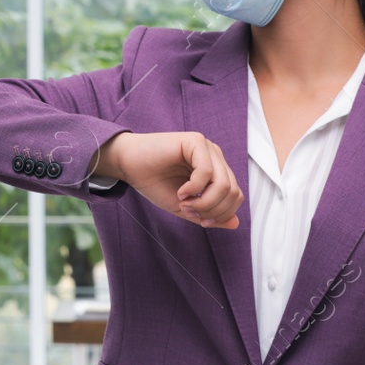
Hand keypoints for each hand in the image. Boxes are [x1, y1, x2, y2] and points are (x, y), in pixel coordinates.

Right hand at [92, 131, 242, 229]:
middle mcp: (215, 157)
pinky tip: (180, 191)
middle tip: (189, 211)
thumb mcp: (186, 207)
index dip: (221, 214)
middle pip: (233, 191)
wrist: (128, 165)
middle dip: (213, 210)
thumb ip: (210, 215)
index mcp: (216, 170)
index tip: (200, 221)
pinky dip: (194, 188)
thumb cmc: (154, 183)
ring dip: (204, 202)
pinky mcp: (195, 141)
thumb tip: (235, 223)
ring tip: (184, 203)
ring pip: (224, 184)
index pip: (235, 196)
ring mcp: (207, 147)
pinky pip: (206, 172)